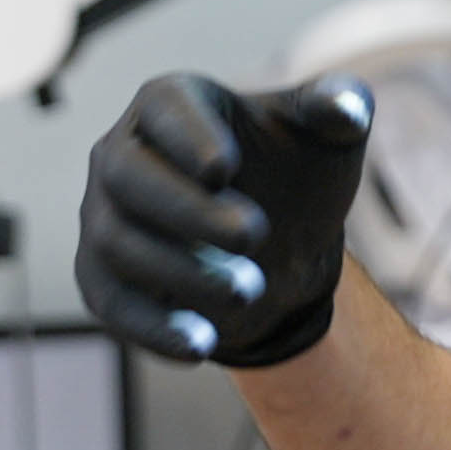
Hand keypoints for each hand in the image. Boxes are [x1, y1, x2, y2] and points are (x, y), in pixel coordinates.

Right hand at [76, 72, 372, 367]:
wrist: (278, 246)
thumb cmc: (294, 172)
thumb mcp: (327, 138)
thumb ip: (340, 107)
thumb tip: (348, 106)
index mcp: (168, 104)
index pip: (164, 108)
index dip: (187, 137)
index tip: (224, 167)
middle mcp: (121, 154)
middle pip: (129, 176)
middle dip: (189, 211)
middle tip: (254, 236)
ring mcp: (102, 217)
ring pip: (119, 245)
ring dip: (182, 273)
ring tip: (250, 292)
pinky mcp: (102, 277)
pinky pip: (112, 305)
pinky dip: (154, 328)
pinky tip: (202, 345)